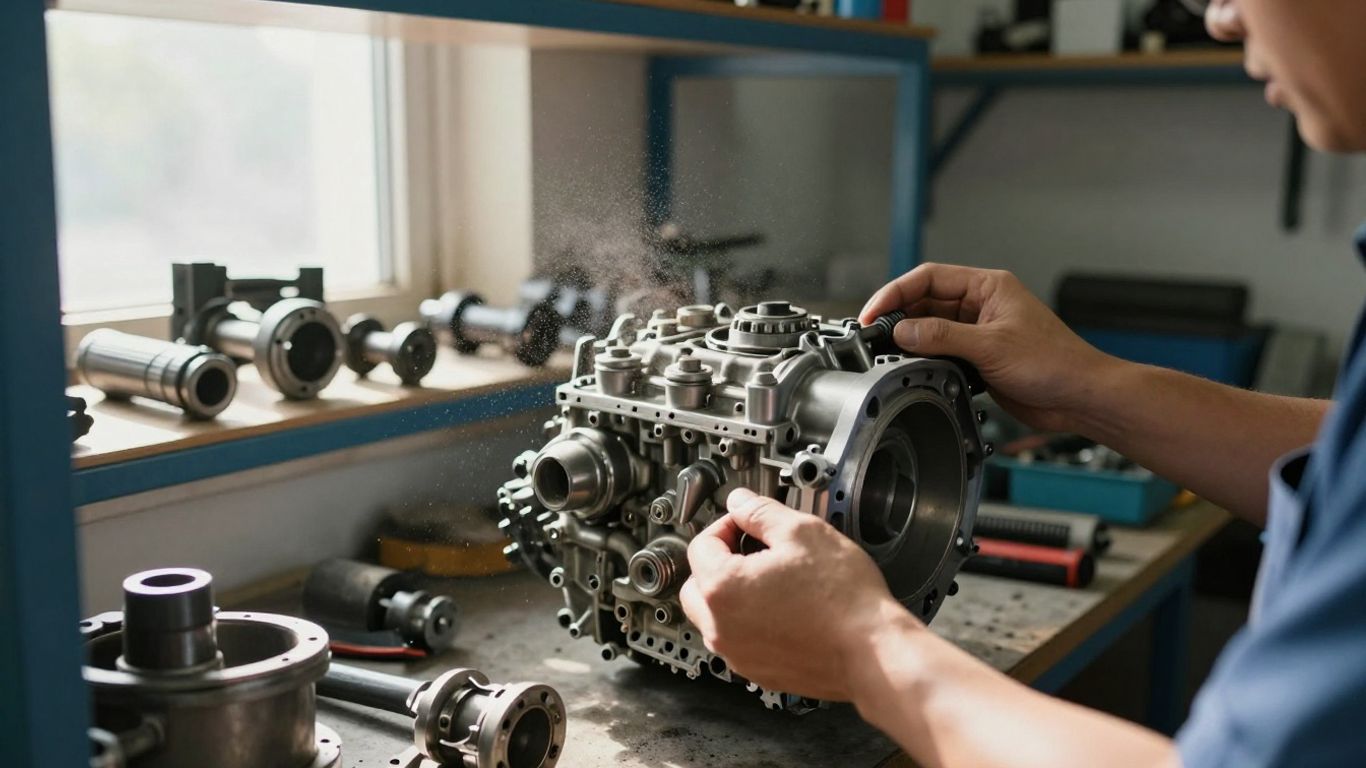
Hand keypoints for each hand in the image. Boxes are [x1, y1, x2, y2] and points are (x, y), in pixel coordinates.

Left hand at [679, 488, 913, 701]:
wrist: (873, 652)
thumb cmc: (843, 600)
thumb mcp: (801, 532)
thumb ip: (760, 512)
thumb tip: (740, 502)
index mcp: (721, 588)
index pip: (701, 544)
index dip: (726, 525)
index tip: (748, 523)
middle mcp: (720, 627)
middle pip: (697, 584)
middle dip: (720, 562)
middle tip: (754, 550)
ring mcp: (737, 654)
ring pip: (715, 617)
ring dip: (731, 594)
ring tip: (772, 580)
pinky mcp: (757, 672)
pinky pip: (738, 641)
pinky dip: (749, 623)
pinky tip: (784, 609)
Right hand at [860, 263, 1117, 432]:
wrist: (1080, 397)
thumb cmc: (1055, 362)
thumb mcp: (991, 345)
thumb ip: (942, 336)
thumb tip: (902, 330)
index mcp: (988, 286)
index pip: (929, 278)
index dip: (896, 293)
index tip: (874, 313)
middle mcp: (982, 305)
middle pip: (926, 302)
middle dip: (899, 317)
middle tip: (875, 336)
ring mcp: (979, 332)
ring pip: (931, 329)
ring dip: (912, 340)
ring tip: (891, 353)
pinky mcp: (979, 358)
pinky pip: (941, 352)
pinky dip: (926, 359)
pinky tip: (916, 368)